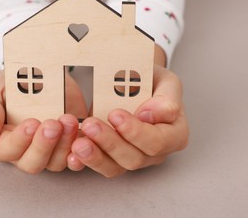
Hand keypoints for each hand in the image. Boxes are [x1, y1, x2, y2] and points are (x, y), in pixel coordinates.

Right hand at [0, 70, 86, 173]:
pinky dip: (80, 155)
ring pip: (55, 163)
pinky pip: (75, 159)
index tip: (31, 123)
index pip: (6, 151)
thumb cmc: (12, 84)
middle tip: (53, 124)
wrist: (42, 71)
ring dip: (64, 145)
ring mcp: (49, 150)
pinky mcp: (69, 144)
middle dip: (44, 145)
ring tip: (70, 122)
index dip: (20, 141)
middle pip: (32, 163)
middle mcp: (25, 151)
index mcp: (2, 140)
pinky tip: (84, 143)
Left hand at [67, 64, 188, 176]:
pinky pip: (101, 166)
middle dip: (110, 142)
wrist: (135, 81)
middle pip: (135, 158)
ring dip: (95, 156)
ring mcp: (134, 157)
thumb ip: (167, 99)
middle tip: (90, 124)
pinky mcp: (113, 158)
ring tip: (79, 143)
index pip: (158, 141)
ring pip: (116, 167)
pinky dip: (85, 161)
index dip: (136, 132)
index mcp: (174, 134)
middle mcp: (155, 151)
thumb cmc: (152, 81)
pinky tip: (73, 155)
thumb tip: (150, 116)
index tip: (115, 114)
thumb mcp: (166, 81)